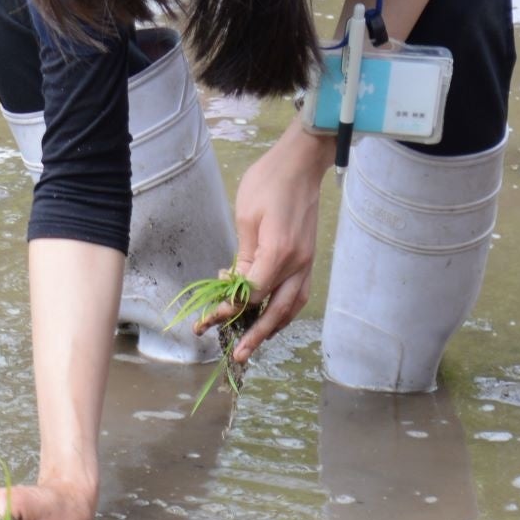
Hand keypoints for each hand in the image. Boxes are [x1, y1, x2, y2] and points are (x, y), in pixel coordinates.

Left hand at [217, 121, 335, 362]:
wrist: (300, 164)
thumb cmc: (268, 183)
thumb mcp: (247, 217)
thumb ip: (243, 256)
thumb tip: (236, 284)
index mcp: (280, 252)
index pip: (254, 294)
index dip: (231, 308)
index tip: (211, 317)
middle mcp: (298, 262)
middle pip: (278, 310)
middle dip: (257, 335)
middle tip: (238, 356)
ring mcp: (307, 261)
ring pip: (293, 305)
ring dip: (274, 327)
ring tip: (254, 344)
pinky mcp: (308, 256)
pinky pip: (298, 292)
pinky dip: (284, 310)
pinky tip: (270, 317)